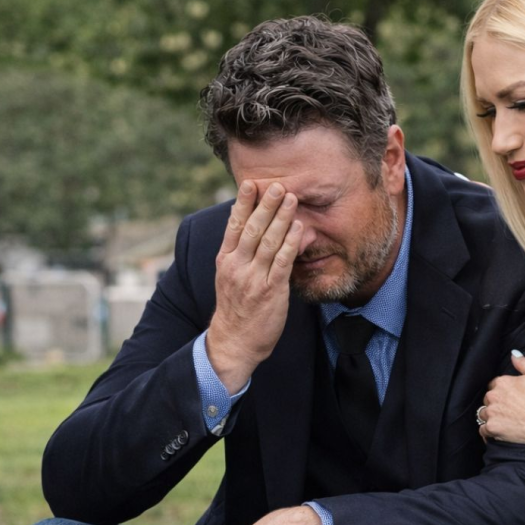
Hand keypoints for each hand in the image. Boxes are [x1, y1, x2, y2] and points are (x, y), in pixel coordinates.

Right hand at [206, 182, 303, 392]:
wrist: (235, 342)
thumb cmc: (237, 308)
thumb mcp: (230, 277)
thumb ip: (240, 253)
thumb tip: (254, 228)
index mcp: (225, 260)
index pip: (234, 226)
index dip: (243, 203)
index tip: (250, 183)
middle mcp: (237, 266)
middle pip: (252, 229)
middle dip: (266, 205)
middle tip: (278, 184)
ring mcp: (253, 279)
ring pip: (268, 242)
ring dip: (281, 218)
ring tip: (292, 198)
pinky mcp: (270, 291)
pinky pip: (281, 263)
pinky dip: (290, 243)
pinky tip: (298, 228)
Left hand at [479, 353, 524, 457]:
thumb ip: (524, 363)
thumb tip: (513, 354)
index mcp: (503, 382)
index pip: (495, 384)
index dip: (503, 391)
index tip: (511, 398)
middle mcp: (494, 396)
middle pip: (488, 399)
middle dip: (496, 403)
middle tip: (509, 410)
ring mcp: (491, 413)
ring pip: (483, 414)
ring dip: (491, 417)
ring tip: (504, 421)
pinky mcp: (492, 429)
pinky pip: (483, 430)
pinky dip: (488, 432)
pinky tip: (496, 432)